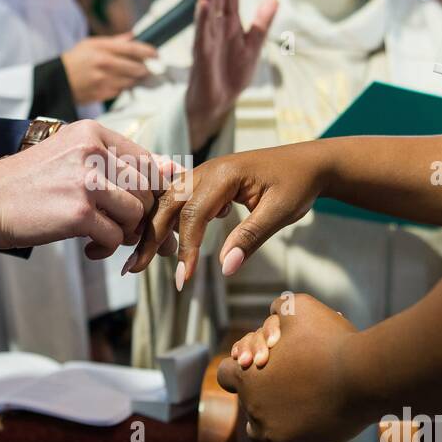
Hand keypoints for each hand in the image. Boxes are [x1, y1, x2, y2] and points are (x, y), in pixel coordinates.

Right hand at [0, 119, 178, 259]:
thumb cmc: (29, 185)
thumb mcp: (73, 159)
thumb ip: (120, 165)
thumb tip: (176, 172)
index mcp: (92, 132)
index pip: (147, 161)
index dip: (151, 190)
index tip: (143, 208)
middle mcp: (92, 150)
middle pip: (146, 189)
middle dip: (140, 216)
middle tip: (121, 230)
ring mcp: (86, 180)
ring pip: (135, 214)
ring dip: (123, 233)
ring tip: (100, 238)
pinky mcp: (78, 212)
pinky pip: (115, 237)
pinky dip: (106, 249)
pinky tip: (87, 249)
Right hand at [61, 34, 157, 105]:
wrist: (57, 80)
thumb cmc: (75, 59)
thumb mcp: (91, 44)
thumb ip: (114, 41)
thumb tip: (133, 36)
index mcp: (102, 49)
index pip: (133, 49)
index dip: (148, 52)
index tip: (157, 54)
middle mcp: (105, 64)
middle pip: (136, 68)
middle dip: (145, 69)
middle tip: (146, 68)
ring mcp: (104, 81)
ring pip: (131, 81)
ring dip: (135, 79)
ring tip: (132, 76)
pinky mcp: (102, 94)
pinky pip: (121, 91)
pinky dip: (123, 87)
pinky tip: (118, 83)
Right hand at [123, 140, 331, 288]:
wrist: (309, 162)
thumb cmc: (298, 184)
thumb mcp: (280, 212)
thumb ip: (251, 237)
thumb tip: (225, 269)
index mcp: (224, 174)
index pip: (193, 214)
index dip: (186, 249)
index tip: (182, 279)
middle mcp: (207, 169)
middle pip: (168, 204)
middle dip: (150, 238)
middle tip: (133, 270)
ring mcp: (203, 173)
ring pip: (167, 201)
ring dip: (152, 229)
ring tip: (139, 258)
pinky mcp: (206, 181)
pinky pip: (177, 199)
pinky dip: (165, 219)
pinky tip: (163, 243)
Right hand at [185, 0, 277, 149]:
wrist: (219, 100)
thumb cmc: (231, 73)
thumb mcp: (253, 45)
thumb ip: (262, 23)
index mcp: (229, 23)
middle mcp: (216, 26)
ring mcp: (207, 38)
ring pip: (207, 9)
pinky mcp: (203, 52)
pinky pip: (202, 32)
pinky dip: (203, 17)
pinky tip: (205, 3)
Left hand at [217, 293, 362, 441]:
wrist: (363, 376)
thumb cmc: (332, 339)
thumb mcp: (301, 308)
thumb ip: (280, 309)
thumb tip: (274, 312)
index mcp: (247, 375)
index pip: (226, 374)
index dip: (242, 368)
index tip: (260, 366)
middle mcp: (252, 407)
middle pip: (247, 405)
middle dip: (262, 397)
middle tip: (289, 387)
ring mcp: (270, 434)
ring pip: (258, 435)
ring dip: (270, 426)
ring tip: (295, 414)